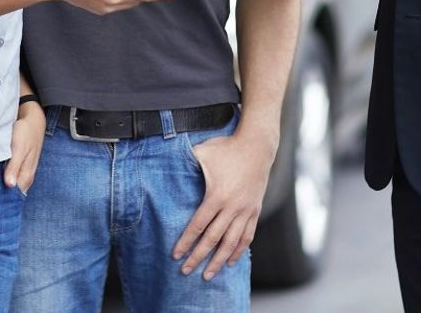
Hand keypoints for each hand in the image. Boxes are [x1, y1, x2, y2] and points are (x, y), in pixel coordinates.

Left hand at [4, 100, 45, 192]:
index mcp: (26, 175)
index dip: (1, 196)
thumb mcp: (20, 148)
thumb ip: (14, 166)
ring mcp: (21, 171)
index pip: (13, 194)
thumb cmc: (26, 133)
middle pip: (10, 191)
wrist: (33, 118)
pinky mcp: (17, 164)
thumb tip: (10, 185)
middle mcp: (25, 176)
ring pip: (8, 183)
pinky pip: (8, 175)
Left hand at [173, 128, 275, 280]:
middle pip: (213, 239)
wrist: (257, 146)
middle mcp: (232, 207)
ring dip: (218, 260)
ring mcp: (245, 210)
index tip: (176, 255)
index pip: (198, 225)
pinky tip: (230, 261)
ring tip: (208, 275)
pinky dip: (239, 250)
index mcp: (217, 195)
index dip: (186, 241)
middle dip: (198, 257)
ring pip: (231, 242)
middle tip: (186, 271)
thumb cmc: (226, 148)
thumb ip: (185, 161)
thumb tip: (163, 161)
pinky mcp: (255, 210)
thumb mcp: (203, 152)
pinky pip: (247, 236)